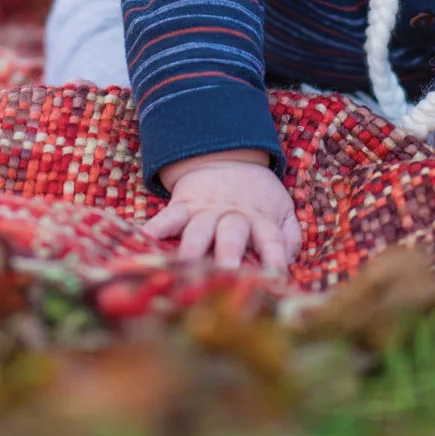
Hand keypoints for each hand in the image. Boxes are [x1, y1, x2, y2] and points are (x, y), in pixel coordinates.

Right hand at [143, 149, 302, 272]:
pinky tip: (144, 243)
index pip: (272, 239)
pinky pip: (167, 218)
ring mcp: (205, 211)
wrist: (225, 156)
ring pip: (198, 231)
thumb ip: (290, 235)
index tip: (275, 279)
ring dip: (192, 250)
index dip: (276, 258)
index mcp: (260, 218)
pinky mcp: (182, 206)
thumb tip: (288, 263)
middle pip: (231, 235)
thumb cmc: (257, 193)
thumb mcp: (282, 207)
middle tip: (225, 276)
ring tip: (185, 269)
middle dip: (228, 256)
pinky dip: (155, 230)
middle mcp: (233, 215)